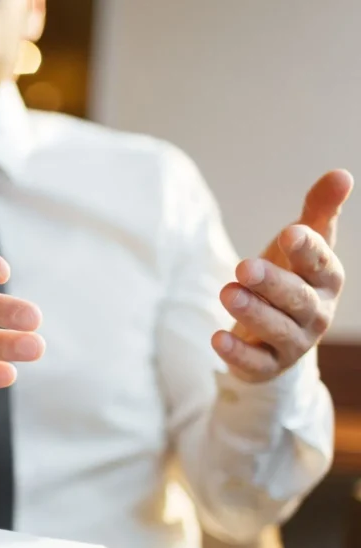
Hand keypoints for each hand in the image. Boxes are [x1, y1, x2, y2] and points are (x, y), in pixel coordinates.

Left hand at [213, 169, 353, 382]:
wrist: (277, 333)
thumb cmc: (291, 278)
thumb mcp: (302, 245)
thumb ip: (319, 212)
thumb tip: (341, 173)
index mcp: (326, 279)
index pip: (321, 263)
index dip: (308, 249)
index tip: (289, 233)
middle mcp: (316, 312)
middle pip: (296, 298)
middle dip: (272, 283)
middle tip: (244, 267)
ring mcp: (294, 342)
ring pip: (276, 328)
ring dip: (252, 312)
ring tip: (227, 293)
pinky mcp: (268, 364)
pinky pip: (255, 361)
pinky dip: (237, 353)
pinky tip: (216, 339)